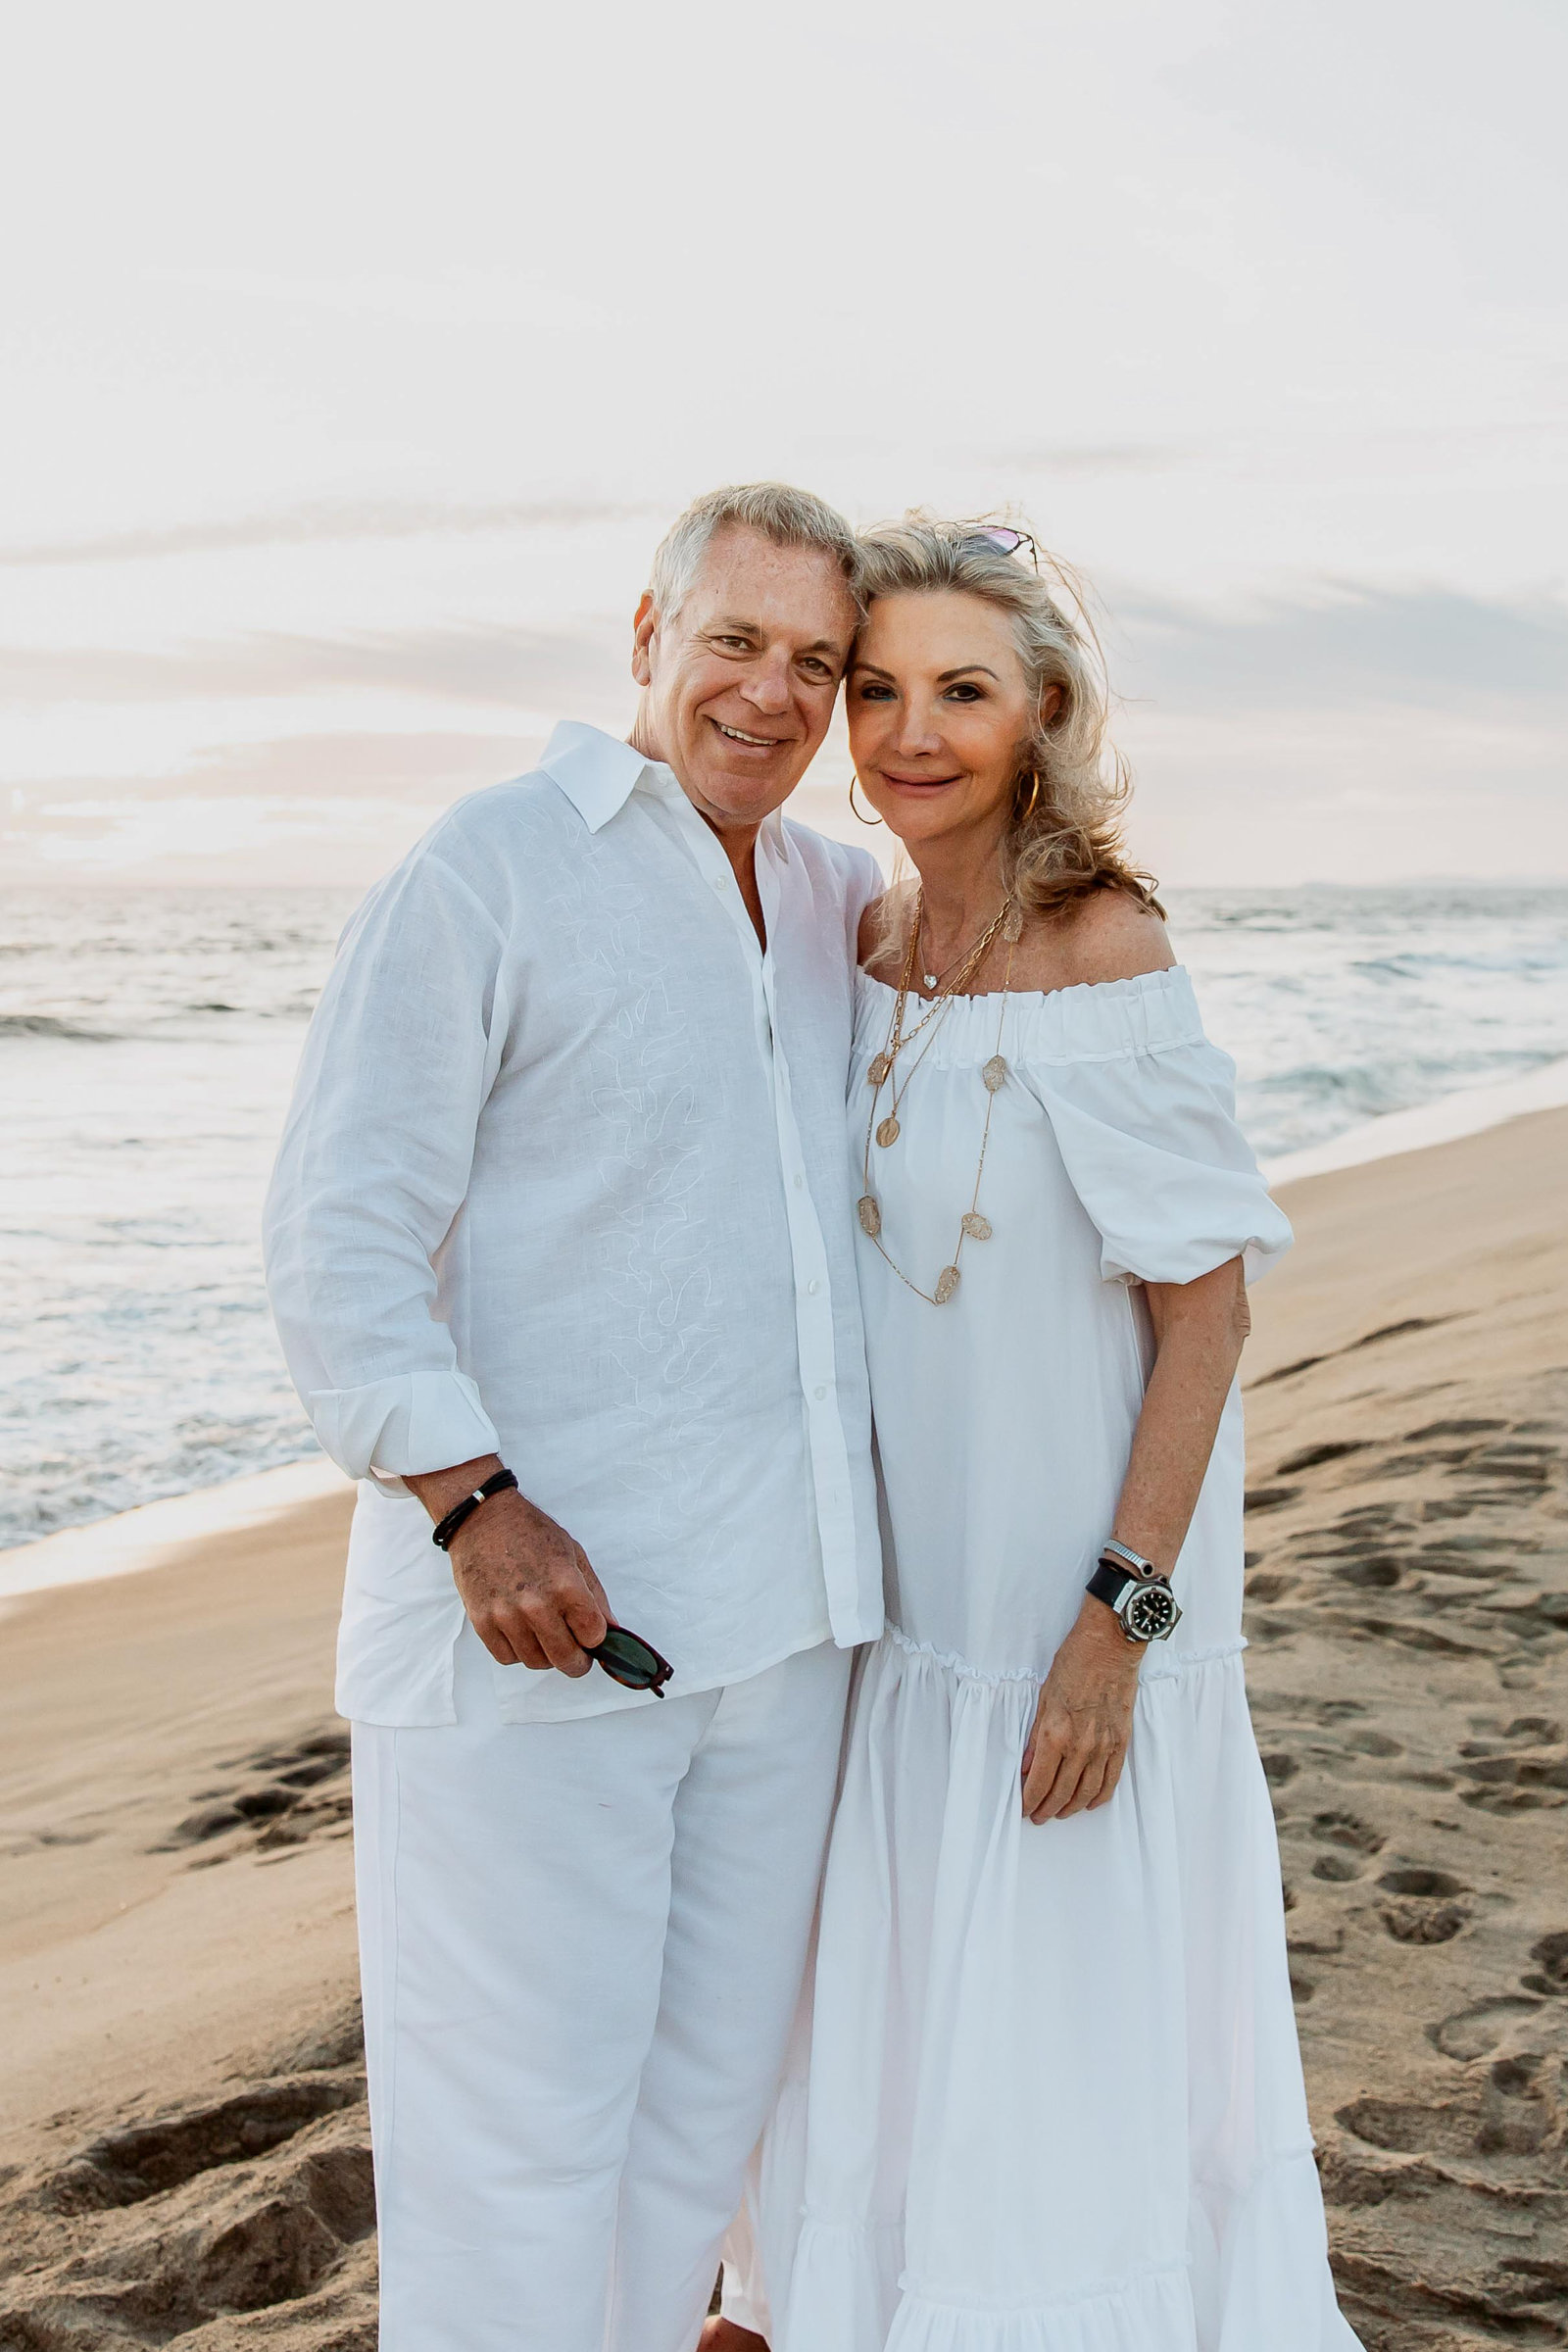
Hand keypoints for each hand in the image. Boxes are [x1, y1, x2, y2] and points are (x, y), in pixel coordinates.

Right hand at [449, 1488, 612, 1673]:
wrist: (482, 1519)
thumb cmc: (529, 1532)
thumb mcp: (573, 1554)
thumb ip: (595, 1596)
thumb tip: (612, 1630)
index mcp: (565, 1585)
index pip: (594, 1636)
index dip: (596, 1639)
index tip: (591, 1634)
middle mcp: (536, 1604)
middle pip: (566, 1660)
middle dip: (577, 1660)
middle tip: (575, 1650)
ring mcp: (506, 1615)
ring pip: (536, 1662)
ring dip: (545, 1654)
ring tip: (543, 1631)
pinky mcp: (481, 1621)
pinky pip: (506, 1657)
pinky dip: (517, 1651)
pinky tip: (521, 1630)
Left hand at [1021, 1598, 1141, 1822]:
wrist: (1110, 1646)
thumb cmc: (1073, 1663)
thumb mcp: (1043, 1696)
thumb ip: (1035, 1735)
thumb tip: (1027, 1765)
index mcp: (1055, 1733)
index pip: (1040, 1782)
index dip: (1030, 1800)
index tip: (1024, 1809)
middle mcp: (1080, 1746)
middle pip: (1062, 1792)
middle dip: (1047, 1809)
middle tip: (1038, 1817)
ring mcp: (1104, 1746)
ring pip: (1086, 1792)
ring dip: (1071, 1807)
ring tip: (1059, 1813)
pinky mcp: (1121, 1742)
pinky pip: (1111, 1779)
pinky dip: (1099, 1796)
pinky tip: (1090, 1803)